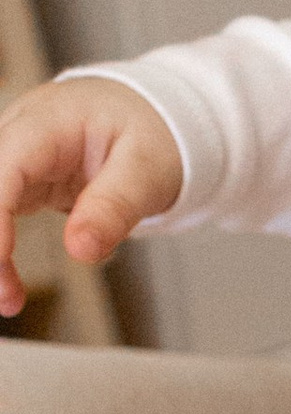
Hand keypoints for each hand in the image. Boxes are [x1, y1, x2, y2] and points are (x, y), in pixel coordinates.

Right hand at [0, 76, 178, 314]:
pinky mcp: (18, 178)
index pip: (5, 167)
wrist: (151, 115)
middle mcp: (20, 132)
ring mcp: (15, 155)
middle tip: (7, 297)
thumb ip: (114, 207)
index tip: (0, 263)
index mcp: (49, 120)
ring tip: (9, 298)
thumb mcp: (148, 170)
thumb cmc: (153, 134)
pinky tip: (6, 282)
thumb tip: (80, 251)